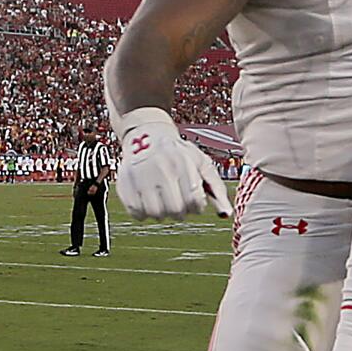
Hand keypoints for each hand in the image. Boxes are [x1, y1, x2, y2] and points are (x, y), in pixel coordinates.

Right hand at [113, 108, 228, 219]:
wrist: (147, 136)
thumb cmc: (180, 154)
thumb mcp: (202, 164)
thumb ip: (217, 189)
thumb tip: (226, 214)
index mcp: (183, 164)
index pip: (194, 201)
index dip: (197, 207)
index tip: (195, 201)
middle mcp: (161, 169)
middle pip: (176, 210)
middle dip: (181, 212)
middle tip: (180, 204)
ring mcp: (141, 177)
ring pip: (156, 214)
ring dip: (163, 214)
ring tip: (165, 202)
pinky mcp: (125, 184)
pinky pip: (136, 213)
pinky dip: (144, 214)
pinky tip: (149, 201)